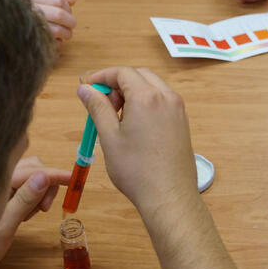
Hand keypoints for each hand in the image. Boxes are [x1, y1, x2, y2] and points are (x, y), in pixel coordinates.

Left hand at [0, 156, 70, 268]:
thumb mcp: (4, 227)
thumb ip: (24, 200)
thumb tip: (45, 177)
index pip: (31, 171)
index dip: (53, 174)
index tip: (73, 178)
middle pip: (32, 167)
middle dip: (45, 184)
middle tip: (44, 211)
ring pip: (29, 174)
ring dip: (39, 191)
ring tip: (30, 216)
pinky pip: (23, 184)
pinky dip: (31, 195)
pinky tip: (24, 214)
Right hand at [25, 0, 76, 46]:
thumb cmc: (20, 10)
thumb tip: (71, 0)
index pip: (59, 1)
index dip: (67, 7)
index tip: (67, 11)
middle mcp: (28, 10)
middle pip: (60, 15)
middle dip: (70, 21)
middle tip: (71, 25)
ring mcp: (28, 26)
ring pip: (57, 30)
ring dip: (66, 34)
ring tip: (65, 34)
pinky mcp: (28, 41)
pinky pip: (50, 44)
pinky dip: (57, 44)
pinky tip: (54, 41)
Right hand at [77, 68, 198, 219]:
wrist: (169, 196)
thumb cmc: (136, 170)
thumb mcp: (109, 137)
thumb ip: (97, 107)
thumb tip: (85, 89)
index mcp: (147, 97)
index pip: (122, 72)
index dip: (102, 76)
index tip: (87, 87)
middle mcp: (167, 97)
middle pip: (140, 75)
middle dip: (118, 83)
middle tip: (102, 103)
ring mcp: (178, 110)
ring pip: (153, 87)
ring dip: (133, 93)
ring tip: (117, 118)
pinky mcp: (182, 122)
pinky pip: (163, 101)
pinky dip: (146, 103)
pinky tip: (135, 126)